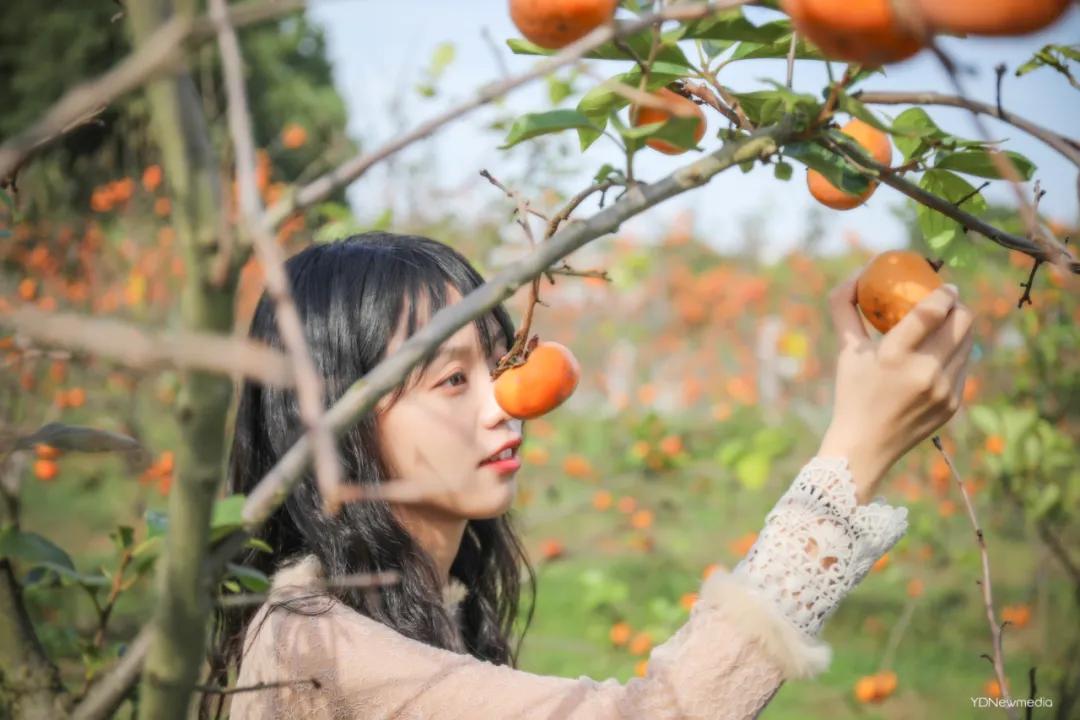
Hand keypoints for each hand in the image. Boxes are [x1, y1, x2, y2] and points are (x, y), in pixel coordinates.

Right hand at [817, 271, 975, 502]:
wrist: (865, 446)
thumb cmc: (852, 392)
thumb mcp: (846, 351)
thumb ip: (845, 308)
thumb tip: (856, 274)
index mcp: (894, 355)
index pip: (933, 311)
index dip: (945, 292)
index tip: (945, 285)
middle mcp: (924, 372)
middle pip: (962, 322)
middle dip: (959, 306)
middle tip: (949, 302)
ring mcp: (943, 390)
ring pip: (968, 343)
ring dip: (959, 329)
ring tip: (945, 326)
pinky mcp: (953, 404)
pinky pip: (964, 367)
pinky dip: (954, 355)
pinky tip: (939, 355)